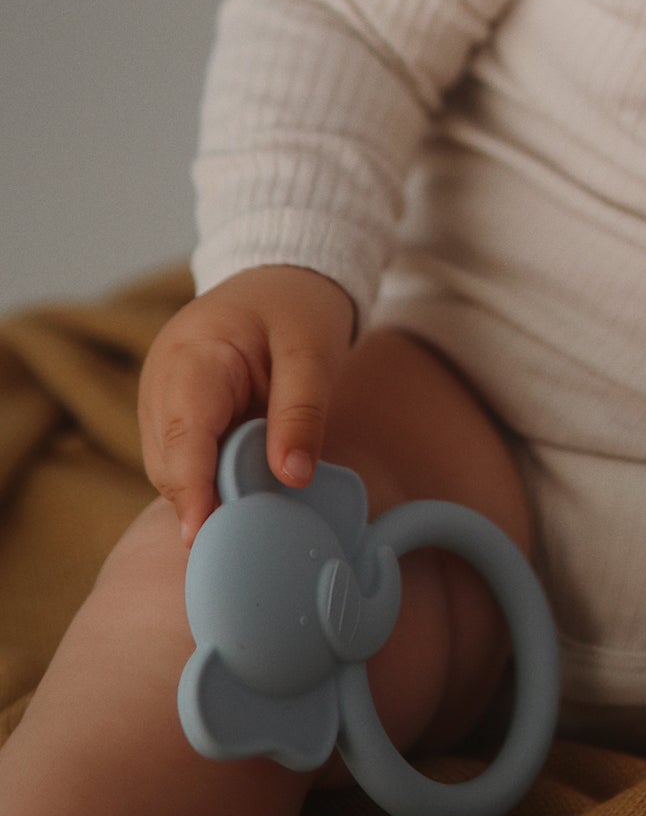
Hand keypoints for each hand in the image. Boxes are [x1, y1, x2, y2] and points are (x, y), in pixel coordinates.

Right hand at [137, 264, 355, 547]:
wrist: (284, 273)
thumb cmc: (300, 306)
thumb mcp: (314, 350)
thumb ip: (302, 412)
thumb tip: (293, 478)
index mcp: (192, 354)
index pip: (184, 433)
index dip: (192, 487)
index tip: (203, 534)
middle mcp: (163, 379)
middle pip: (170, 458)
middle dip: (201, 498)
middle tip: (243, 542)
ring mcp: (162, 396)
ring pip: (172, 464)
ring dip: (206, 490)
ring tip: (250, 519)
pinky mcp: (175, 411)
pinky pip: (185, 456)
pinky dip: (210, 476)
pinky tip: (242, 493)